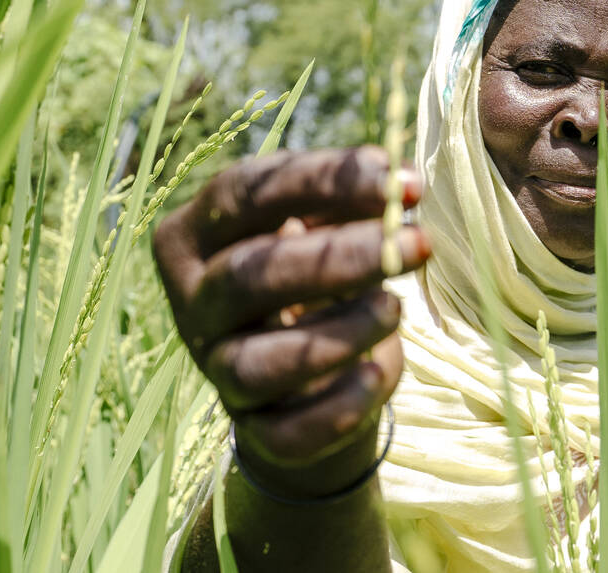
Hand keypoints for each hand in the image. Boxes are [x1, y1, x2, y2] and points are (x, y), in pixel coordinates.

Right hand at [152, 146, 428, 498]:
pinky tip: (377, 376)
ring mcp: (217, 371)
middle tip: (414, 242)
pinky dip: (335, 407)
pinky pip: (286, 431)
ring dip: (335, 336)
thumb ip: (352, 204)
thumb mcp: (325, 230)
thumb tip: (400, 184)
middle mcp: (193, 305)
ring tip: (397, 308)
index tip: (394, 176)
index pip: (240, 195)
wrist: (310, 374)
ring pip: (257, 363)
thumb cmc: (318, 278)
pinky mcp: (253, 431)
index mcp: (194, 236)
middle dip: (336, 258)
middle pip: (246, 277)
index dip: (317, 180)